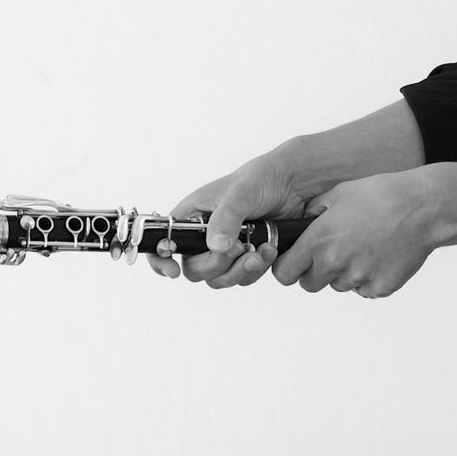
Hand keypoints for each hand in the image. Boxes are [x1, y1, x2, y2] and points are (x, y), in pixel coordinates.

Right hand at [148, 149, 312, 287]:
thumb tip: (216, 247)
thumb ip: (225, 219)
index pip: (162, 242)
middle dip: (216, 265)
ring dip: (240, 270)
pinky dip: (257, 267)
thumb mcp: (240, 193)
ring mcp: (226, 249)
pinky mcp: (247, 257)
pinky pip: (244, 276)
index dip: (161, 260)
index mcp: (191, 216)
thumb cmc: (261, 178)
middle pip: (195, 269)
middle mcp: (204, 235)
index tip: (173, 271)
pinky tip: (269, 248)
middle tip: (238, 249)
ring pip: (220, 278)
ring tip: (259, 251)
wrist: (296, 184)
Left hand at [270, 167, 438, 297]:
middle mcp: (336, 264)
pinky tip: (380, 255)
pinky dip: (368, 278)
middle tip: (332, 253)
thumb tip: (301, 224)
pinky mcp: (380, 288)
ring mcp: (359, 279)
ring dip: (344, 273)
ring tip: (363, 247)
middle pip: (309, 284)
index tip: (293, 262)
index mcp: (319, 241)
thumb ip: (313, 213)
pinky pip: (364, 289)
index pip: (284, 273)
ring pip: (339, 285)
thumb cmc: (382, 196)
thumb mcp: (338, 194)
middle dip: (315, 271)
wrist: (423, 208)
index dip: (287, 267)